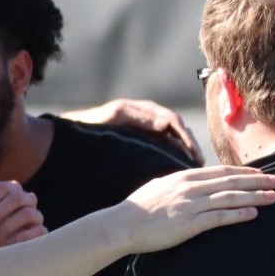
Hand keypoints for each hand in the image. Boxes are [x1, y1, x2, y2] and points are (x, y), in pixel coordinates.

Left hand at [0, 179, 46, 249]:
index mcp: (10, 189)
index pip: (2, 187)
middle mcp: (26, 198)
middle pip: (16, 198)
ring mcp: (35, 214)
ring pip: (27, 214)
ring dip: (7, 226)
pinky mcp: (40, 231)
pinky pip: (39, 230)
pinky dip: (23, 236)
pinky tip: (8, 242)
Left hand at [62, 99, 202, 164]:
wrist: (74, 133)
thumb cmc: (92, 125)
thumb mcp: (116, 117)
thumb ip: (139, 118)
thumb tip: (165, 124)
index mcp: (143, 109)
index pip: (171, 120)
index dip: (185, 135)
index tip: (193, 152)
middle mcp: (147, 116)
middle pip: (176, 128)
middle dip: (190, 144)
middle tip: (200, 162)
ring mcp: (145, 127)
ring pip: (172, 137)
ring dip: (185, 149)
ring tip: (195, 166)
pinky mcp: (141, 138)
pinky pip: (163, 143)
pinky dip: (174, 152)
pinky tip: (180, 166)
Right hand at [121, 166, 274, 252]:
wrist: (123, 224)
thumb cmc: (138, 208)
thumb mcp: (159, 187)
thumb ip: (177, 183)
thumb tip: (186, 181)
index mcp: (184, 177)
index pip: (221, 172)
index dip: (243, 173)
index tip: (260, 174)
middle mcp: (191, 187)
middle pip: (231, 181)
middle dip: (257, 181)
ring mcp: (191, 205)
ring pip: (231, 197)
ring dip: (255, 197)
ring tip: (273, 198)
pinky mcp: (190, 223)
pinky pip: (220, 217)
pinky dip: (239, 214)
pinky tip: (254, 213)